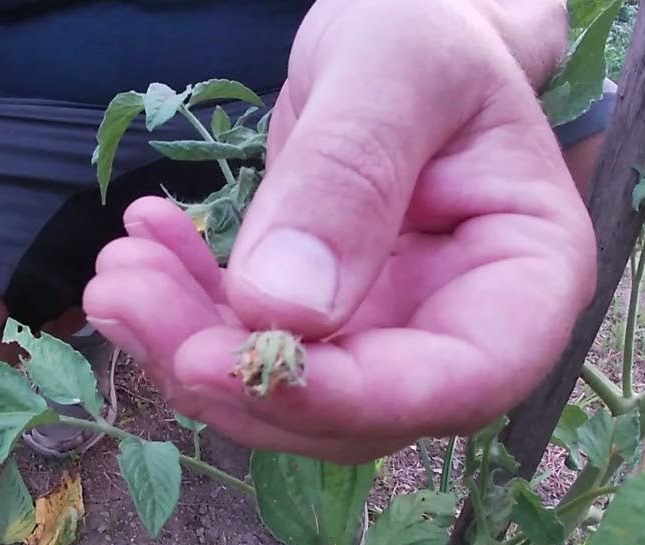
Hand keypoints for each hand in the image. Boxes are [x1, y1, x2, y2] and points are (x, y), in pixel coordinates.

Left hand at [83, 0, 595, 462]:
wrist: (401, 32)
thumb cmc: (427, 30)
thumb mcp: (396, 67)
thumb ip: (352, 174)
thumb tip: (284, 310)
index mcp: (528, 278)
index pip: (456, 382)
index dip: (342, 397)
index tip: (224, 365)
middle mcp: (461, 328)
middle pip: (352, 406)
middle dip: (230, 374)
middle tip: (124, 292)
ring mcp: (390, 334)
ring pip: (285, 393)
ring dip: (187, 346)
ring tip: (116, 271)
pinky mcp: (325, 322)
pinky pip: (249, 345)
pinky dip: (185, 309)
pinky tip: (143, 248)